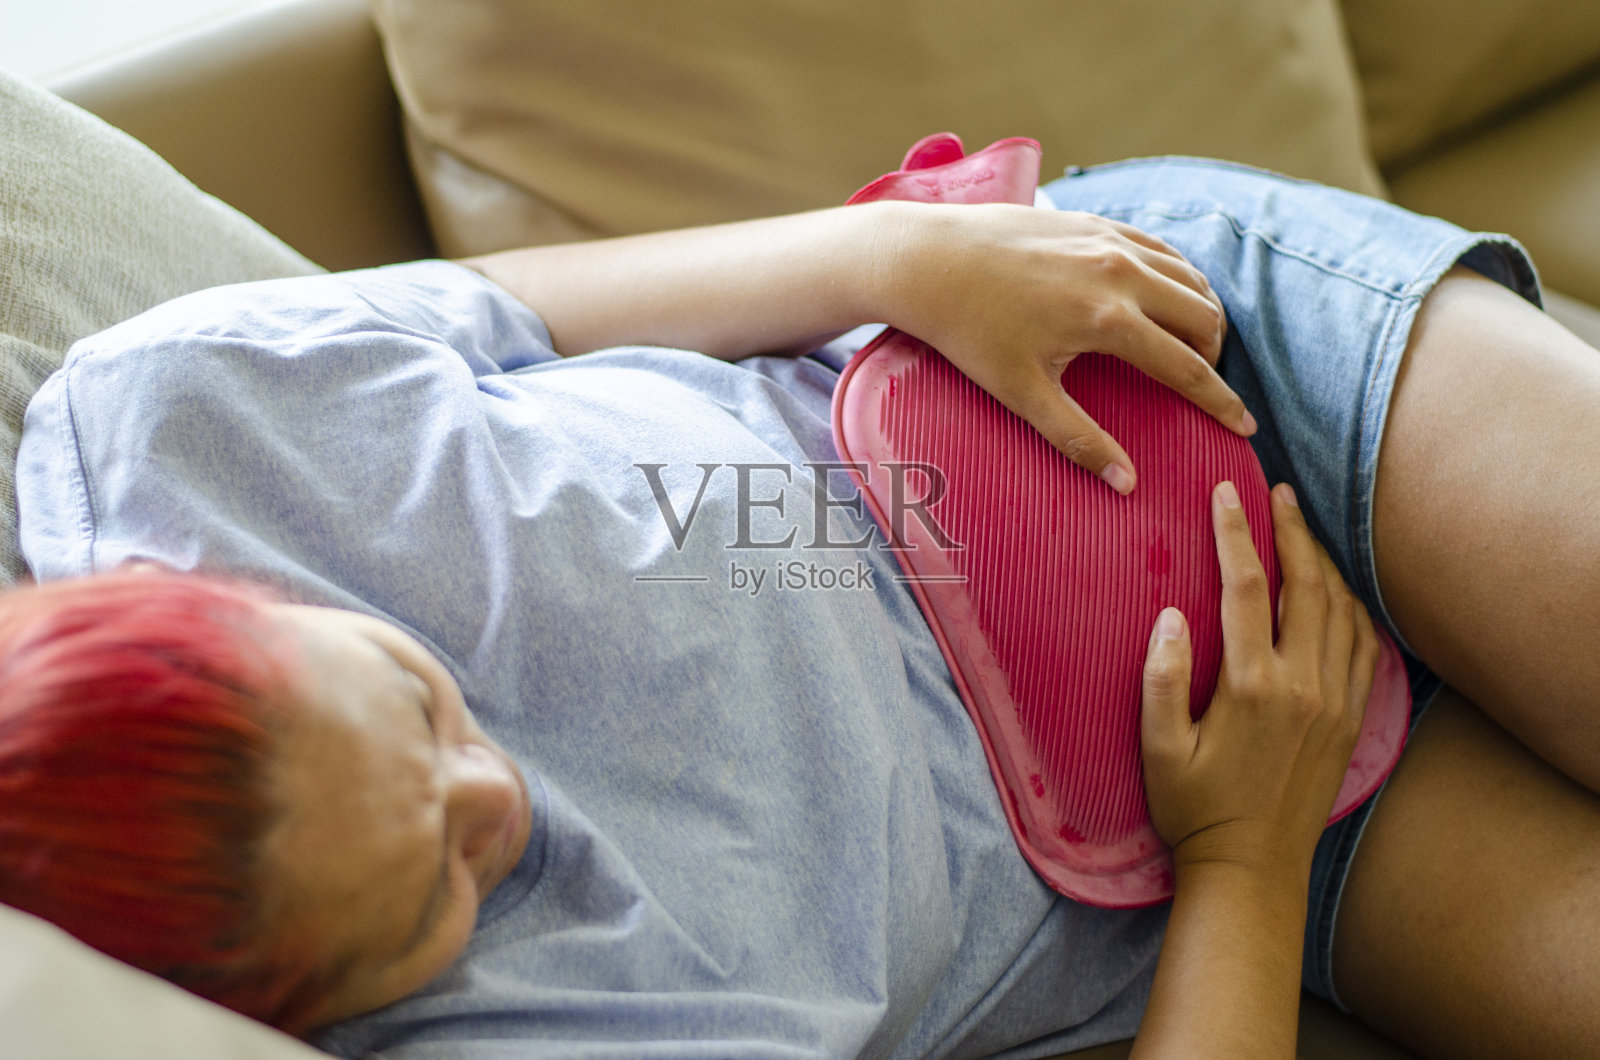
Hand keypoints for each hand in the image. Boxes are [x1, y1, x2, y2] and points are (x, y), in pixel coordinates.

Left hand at [877, 202, 1250, 493]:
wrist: (930, 260)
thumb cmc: (970, 332)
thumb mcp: (1021, 393)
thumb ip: (1077, 439)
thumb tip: (1126, 484)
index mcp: (1109, 319)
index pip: (1187, 367)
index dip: (1221, 402)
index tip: (1245, 428)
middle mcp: (1121, 273)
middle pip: (1203, 317)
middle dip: (1215, 356)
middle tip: (1206, 387)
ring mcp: (1111, 240)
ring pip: (1190, 278)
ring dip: (1203, 314)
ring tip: (1194, 348)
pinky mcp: (1097, 222)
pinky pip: (1162, 250)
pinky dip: (1179, 278)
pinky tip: (1168, 300)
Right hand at [1139, 481, 1378, 876]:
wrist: (1251, 868)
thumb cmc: (1194, 809)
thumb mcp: (1159, 749)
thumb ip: (1163, 680)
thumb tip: (1171, 615)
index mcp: (1252, 687)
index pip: (1246, 587)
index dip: (1236, 533)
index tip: (1225, 493)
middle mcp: (1302, 687)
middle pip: (1306, 584)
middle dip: (1290, 529)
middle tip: (1274, 491)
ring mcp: (1335, 702)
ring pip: (1341, 609)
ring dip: (1322, 560)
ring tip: (1300, 527)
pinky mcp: (1352, 719)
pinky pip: (1364, 646)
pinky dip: (1352, 605)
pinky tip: (1334, 589)